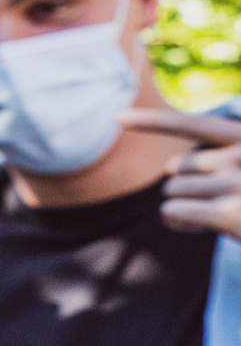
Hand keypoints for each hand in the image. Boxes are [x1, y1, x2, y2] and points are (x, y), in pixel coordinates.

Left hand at [121, 108, 240, 238]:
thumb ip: (224, 160)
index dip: (151, 121)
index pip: (195, 124)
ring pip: (172, 191)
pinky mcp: (227, 212)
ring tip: (219, 216)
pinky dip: (179, 221)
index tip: (116, 118)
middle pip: (176, 166)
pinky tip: (202, 227)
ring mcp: (236, 182)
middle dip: (186, 186)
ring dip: (184, 207)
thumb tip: (172, 167)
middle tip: (216, 202)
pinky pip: (173, 211)